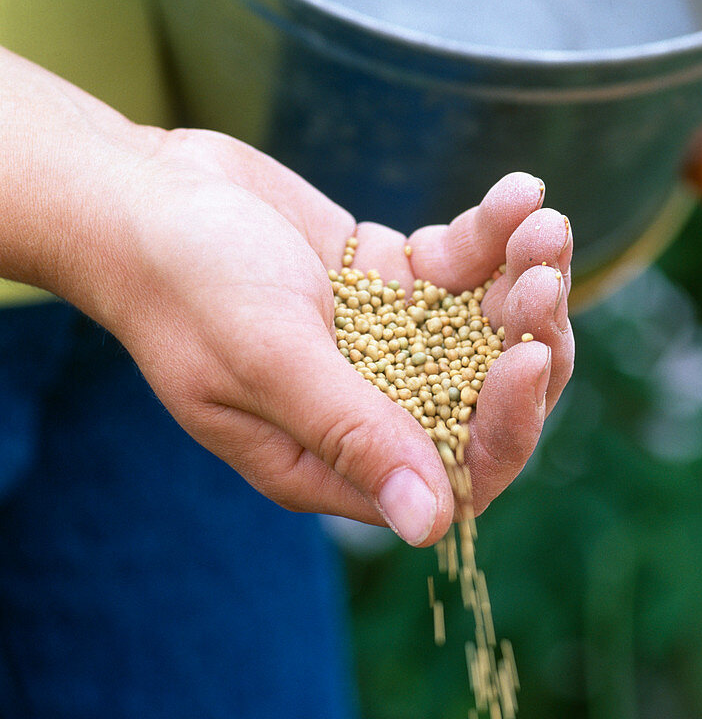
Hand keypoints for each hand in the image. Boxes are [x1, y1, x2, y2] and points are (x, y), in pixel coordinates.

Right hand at [1, 49, 572, 546]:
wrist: (139, 194)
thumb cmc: (182, 283)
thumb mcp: (267, 359)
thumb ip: (349, 435)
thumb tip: (430, 526)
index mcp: (329, 461)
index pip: (449, 476)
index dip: (504, 427)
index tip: (524, 355)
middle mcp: (365, 412)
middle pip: (482, 404)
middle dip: (527, 343)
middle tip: (544, 273)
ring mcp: (383, 346)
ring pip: (485, 333)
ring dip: (523, 280)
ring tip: (541, 221)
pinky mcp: (387, 286)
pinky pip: (460, 271)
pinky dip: (492, 234)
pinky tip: (518, 192)